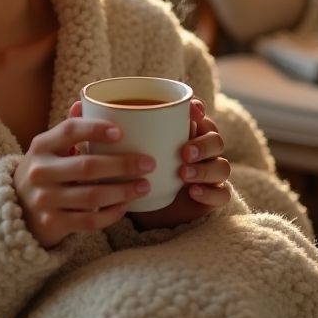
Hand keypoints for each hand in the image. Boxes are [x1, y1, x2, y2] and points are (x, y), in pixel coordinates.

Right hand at [13, 101, 155, 247]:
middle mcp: (40, 172)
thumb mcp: (50, 147)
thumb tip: (83, 100)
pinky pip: (88, 220)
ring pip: (92, 196)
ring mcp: (45, 199)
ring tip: (144, 186)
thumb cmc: (45, 170)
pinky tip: (125, 206)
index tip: (121, 132)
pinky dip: (110, 214)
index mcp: (41, 145)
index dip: (96, 129)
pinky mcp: (52, 223)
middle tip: (149, 163)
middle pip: (87, 167)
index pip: (69, 131)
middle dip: (122, 165)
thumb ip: (69, 128)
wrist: (18, 208)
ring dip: (123, 191)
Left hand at [128, 97, 230, 231]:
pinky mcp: (212, 196)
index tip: (192, 111)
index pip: (200, 116)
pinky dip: (211, 192)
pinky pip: (223, 193)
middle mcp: (202, 151)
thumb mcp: (128, 152)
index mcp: (186, 133)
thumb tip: (94, 109)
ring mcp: (210, 174)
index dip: (199, 111)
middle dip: (203, 145)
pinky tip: (193, 192)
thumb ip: (121, 132)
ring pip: (222, 167)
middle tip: (183, 152)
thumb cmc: (138, 173)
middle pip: (216, 140)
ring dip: (204, 169)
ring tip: (183, 174)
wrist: (144, 208)